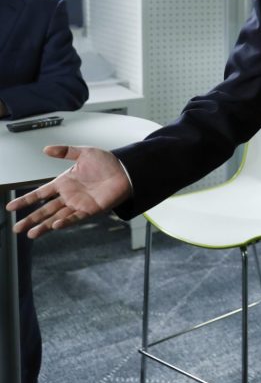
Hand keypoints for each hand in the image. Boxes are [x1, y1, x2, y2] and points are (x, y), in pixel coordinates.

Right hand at [6, 145, 130, 238]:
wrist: (126, 170)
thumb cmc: (107, 162)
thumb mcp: (84, 153)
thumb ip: (65, 151)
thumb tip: (46, 149)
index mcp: (64, 183)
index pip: (40, 193)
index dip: (26, 200)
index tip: (10, 207)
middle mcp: (69, 195)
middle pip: (45, 210)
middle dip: (31, 219)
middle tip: (17, 228)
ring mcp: (79, 204)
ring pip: (57, 217)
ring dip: (45, 225)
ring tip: (31, 234)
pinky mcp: (91, 209)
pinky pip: (75, 217)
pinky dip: (65, 221)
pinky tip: (55, 225)